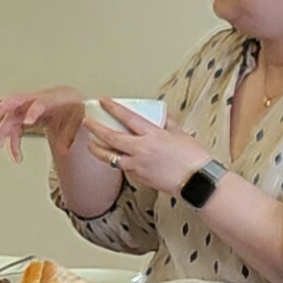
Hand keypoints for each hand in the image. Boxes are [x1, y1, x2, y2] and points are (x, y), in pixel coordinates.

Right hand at [0, 86, 96, 160]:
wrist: (71, 101)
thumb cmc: (74, 106)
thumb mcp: (79, 118)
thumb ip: (70, 133)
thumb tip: (63, 150)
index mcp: (53, 98)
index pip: (40, 102)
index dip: (33, 111)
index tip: (26, 122)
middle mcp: (37, 100)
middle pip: (17, 101)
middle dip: (4, 108)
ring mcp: (29, 108)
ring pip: (11, 117)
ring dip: (3, 131)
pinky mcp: (25, 116)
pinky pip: (15, 129)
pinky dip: (14, 142)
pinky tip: (17, 157)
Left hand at [83, 99, 211, 196]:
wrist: (196, 181)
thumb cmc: (192, 157)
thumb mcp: (180, 133)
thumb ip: (166, 123)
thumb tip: (160, 116)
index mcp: (152, 135)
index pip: (127, 117)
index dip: (113, 108)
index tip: (103, 101)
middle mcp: (142, 149)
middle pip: (111, 137)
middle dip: (96, 128)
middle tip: (87, 121)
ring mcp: (138, 165)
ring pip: (110, 157)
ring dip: (98, 150)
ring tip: (90, 144)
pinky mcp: (139, 178)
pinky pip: (123, 168)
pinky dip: (117, 162)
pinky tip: (115, 159)